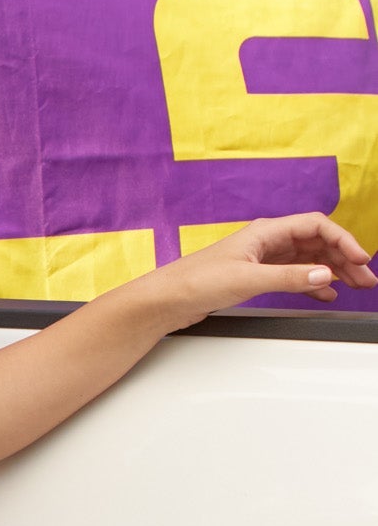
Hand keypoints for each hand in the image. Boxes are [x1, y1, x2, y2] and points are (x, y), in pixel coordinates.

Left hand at [150, 212, 375, 328]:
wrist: (167, 300)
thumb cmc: (195, 282)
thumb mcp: (247, 280)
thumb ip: (288, 277)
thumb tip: (324, 274)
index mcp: (265, 232)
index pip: (315, 226)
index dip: (342, 240)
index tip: (359, 260)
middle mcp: (266, 241)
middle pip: (317, 242)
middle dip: (344, 258)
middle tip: (366, 279)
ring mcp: (262, 259)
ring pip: (308, 259)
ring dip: (333, 271)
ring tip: (355, 286)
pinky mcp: (255, 276)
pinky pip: (294, 274)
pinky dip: (313, 282)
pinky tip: (325, 293)